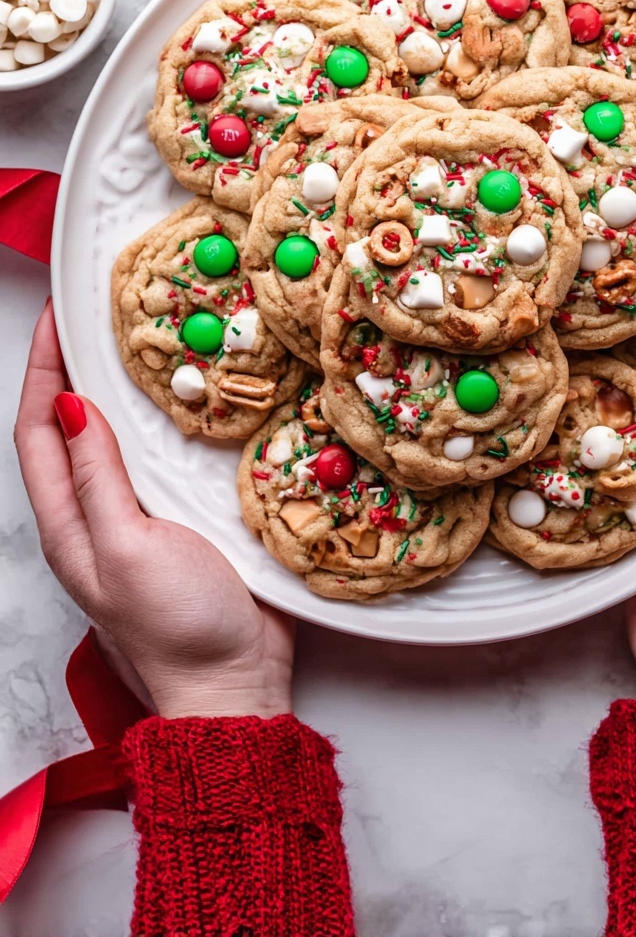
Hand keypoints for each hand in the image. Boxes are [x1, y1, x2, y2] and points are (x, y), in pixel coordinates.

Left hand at [14, 301, 295, 719]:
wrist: (236, 684)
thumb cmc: (177, 628)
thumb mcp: (125, 550)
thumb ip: (97, 480)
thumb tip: (73, 407)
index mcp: (69, 523)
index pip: (37, 430)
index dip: (43, 369)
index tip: (58, 315)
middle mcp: (98, 513)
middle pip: (75, 425)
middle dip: (80, 366)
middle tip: (104, 313)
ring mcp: (143, 515)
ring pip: (124, 435)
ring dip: (129, 386)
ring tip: (150, 338)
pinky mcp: (187, 517)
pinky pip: (170, 454)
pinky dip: (174, 416)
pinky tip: (199, 393)